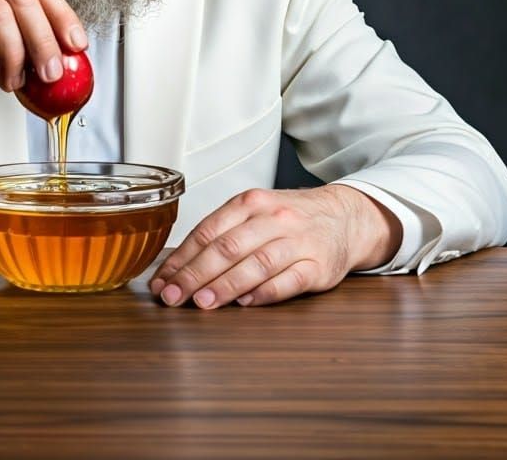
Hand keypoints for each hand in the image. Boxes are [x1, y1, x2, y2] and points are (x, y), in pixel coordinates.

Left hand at [149, 184, 402, 308]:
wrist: (344, 217)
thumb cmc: (290, 218)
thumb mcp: (255, 212)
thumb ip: (223, 233)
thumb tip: (180, 266)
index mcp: (250, 202)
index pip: (208, 231)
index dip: (182, 258)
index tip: (162, 280)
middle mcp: (273, 218)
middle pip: (227, 247)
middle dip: (195, 274)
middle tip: (173, 296)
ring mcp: (298, 241)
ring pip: (256, 264)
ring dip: (226, 286)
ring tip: (202, 303)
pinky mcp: (319, 266)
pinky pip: (289, 281)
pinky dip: (265, 293)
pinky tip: (245, 304)